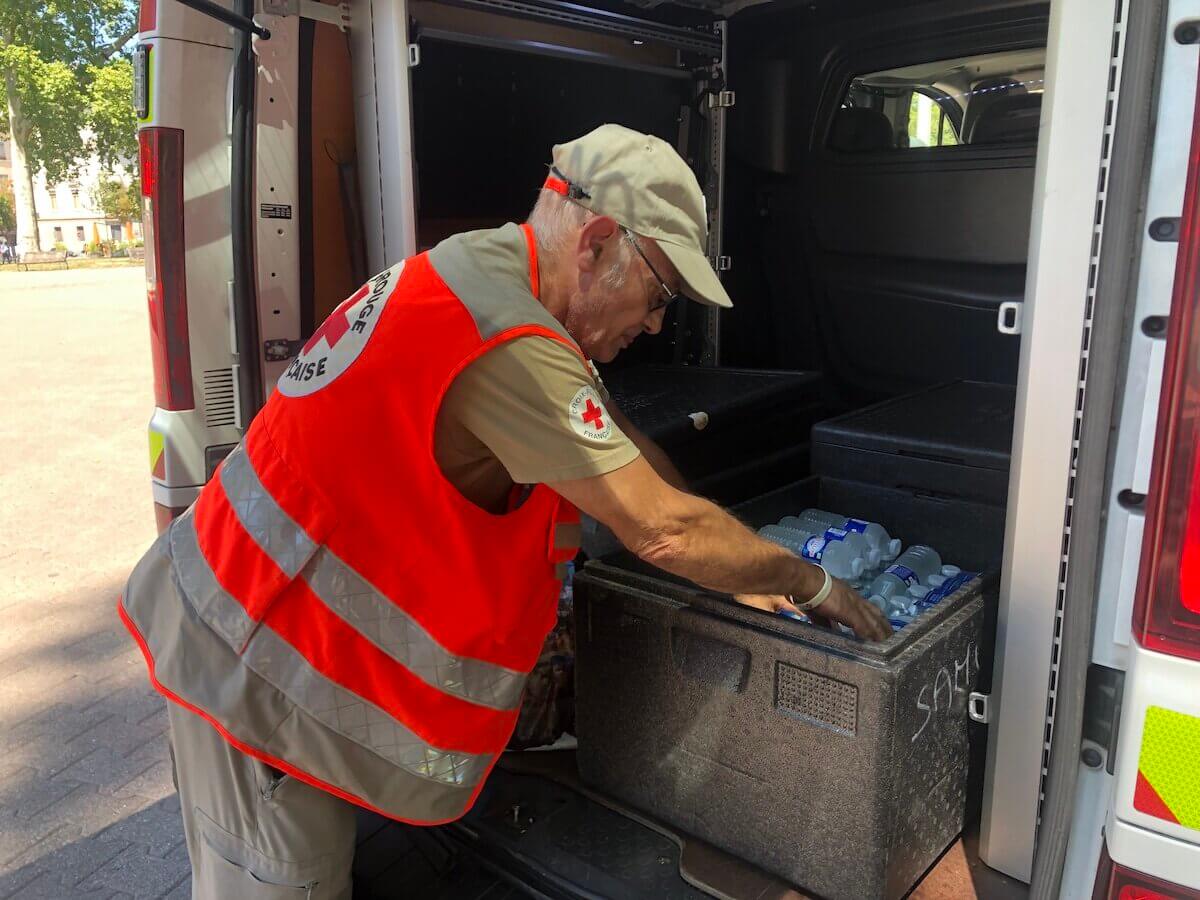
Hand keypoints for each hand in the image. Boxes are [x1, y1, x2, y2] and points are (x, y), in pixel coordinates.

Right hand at [735, 578, 891, 641]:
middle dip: (883, 625)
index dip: (872, 617)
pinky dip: (872, 636)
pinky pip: (865, 627)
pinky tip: (878, 645)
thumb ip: (822, 619)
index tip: (879, 626)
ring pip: (874, 621)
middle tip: (891, 637)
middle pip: (874, 613)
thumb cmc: (802, 588)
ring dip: (881, 633)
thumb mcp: (813, 606)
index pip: (864, 607)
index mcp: (844, 594)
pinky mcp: (850, 611)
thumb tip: (826, 631)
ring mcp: (852, 604)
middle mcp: (852, 597)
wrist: (801, 579)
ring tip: (889, 644)